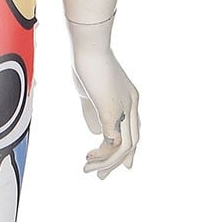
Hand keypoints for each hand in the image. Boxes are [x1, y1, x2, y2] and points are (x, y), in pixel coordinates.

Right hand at [70, 36, 139, 179]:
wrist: (89, 45)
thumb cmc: (86, 60)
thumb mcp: (91, 89)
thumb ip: (94, 109)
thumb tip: (94, 131)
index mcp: (130, 97)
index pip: (134, 130)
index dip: (128, 150)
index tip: (122, 166)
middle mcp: (132, 105)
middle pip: (132, 142)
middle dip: (117, 162)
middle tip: (100, 176)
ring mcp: (124, 108)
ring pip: (124, 147)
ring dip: (106, 162)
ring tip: (87, 169)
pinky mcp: (112, 111)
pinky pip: (112, 141)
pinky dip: (102, 154)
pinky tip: (89, 157)